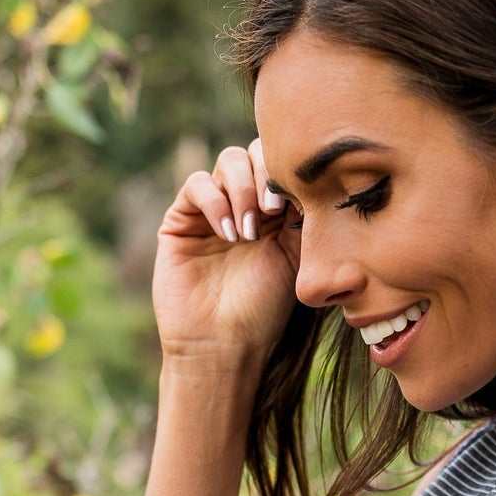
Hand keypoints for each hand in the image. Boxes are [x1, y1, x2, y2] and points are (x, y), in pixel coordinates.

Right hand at [151, 138, 302, 370]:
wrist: (225, 343)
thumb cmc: (265, 309)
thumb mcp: (296, 257)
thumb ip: (303, 213)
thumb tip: (313, 176)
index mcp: (276, 210)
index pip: (283, 164)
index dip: (291, 171)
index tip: (299, 201)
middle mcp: (244, 203)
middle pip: (255, 152)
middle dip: (267, 174)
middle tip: (274, 210)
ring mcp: (212, 208)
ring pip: (228, 161)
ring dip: (243, 189)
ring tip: (251, 232)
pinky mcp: (182, 219)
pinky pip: (198, 185)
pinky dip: (216, 202)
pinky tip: (229, 234)